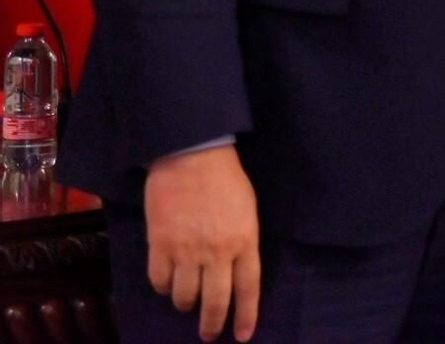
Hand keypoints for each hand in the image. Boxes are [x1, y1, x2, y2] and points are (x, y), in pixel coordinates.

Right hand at [143, 145, 259, 341]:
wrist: (191, 156)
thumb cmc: (226, 179)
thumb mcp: (248, 210)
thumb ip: (243, 240)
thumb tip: (236, 268)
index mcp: (245, 241)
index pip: (248, 288)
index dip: (246, 315)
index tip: (243, 335)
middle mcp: (217, 252)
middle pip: (215, 301)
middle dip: (212, 324)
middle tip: (209, 335)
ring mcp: (186, 251)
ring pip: (184, 296)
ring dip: (186, 303)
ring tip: (187, 302)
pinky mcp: (159, 245)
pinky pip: (158, 280)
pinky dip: (162, 286)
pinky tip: (166, 282)